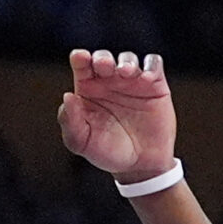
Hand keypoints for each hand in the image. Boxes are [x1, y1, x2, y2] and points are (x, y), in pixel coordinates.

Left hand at [58, 49, 177, 184]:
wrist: (139, 166)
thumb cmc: (106, 153)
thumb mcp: (82, 142)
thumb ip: (70, 121)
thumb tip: (67, 96)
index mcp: (88, 90)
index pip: (81, 65)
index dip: (79, 58)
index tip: (80, 58)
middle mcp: (109, 82)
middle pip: (104, 58)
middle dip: (103, 58)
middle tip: (105, 66)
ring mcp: (132, 82)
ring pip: (129, 59)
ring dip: (127, 61)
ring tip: (127, 73)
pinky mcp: (155, 86)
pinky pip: (154, 65)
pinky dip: (151, 66)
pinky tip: (146, 78)